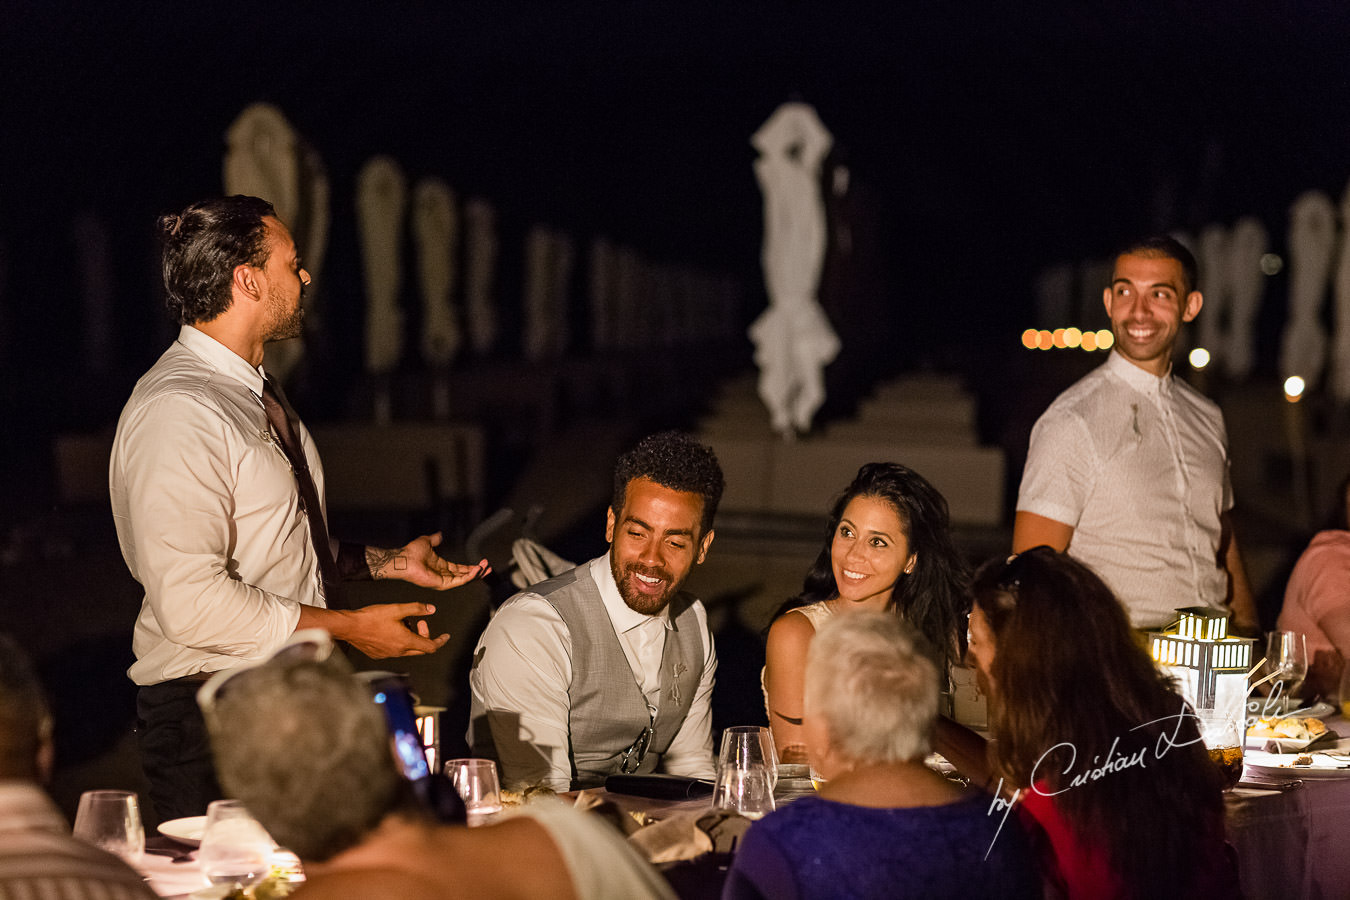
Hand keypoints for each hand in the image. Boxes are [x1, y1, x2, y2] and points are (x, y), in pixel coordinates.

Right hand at [338, 601, 450, 658]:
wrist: (349, 627)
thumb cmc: (370, 618)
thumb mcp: (397, 609)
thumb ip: (416, 609)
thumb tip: (430, 609)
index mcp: (406, 641)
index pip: (430, 646)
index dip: (440, 641)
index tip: (445, 636)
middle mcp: (399, 651)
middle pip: (420, 649)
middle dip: (424, 635)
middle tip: (419, 622)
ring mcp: (388, 655)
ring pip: (407, 649)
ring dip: (411, 638)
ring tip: (403, 623)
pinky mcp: (378, 655)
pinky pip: (394, 651)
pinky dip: (399, 642)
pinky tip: (391, 630)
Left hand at [369, 532, 490, 589]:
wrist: (404, 559)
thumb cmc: (411, 552)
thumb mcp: (426, 541)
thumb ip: (434, 539)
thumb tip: (439, 535)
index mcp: (441, 566)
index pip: (460, 569)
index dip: (471, 567)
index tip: (482, 563)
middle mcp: (443, 574)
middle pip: (465, 575)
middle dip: (478, 572)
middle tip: (489, 568)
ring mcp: (443, 580)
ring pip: (464, 579)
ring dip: (476, 574)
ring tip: (486, 568)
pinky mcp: (441, 584)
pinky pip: (458, 581)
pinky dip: (468, 577)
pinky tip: (476, 571)